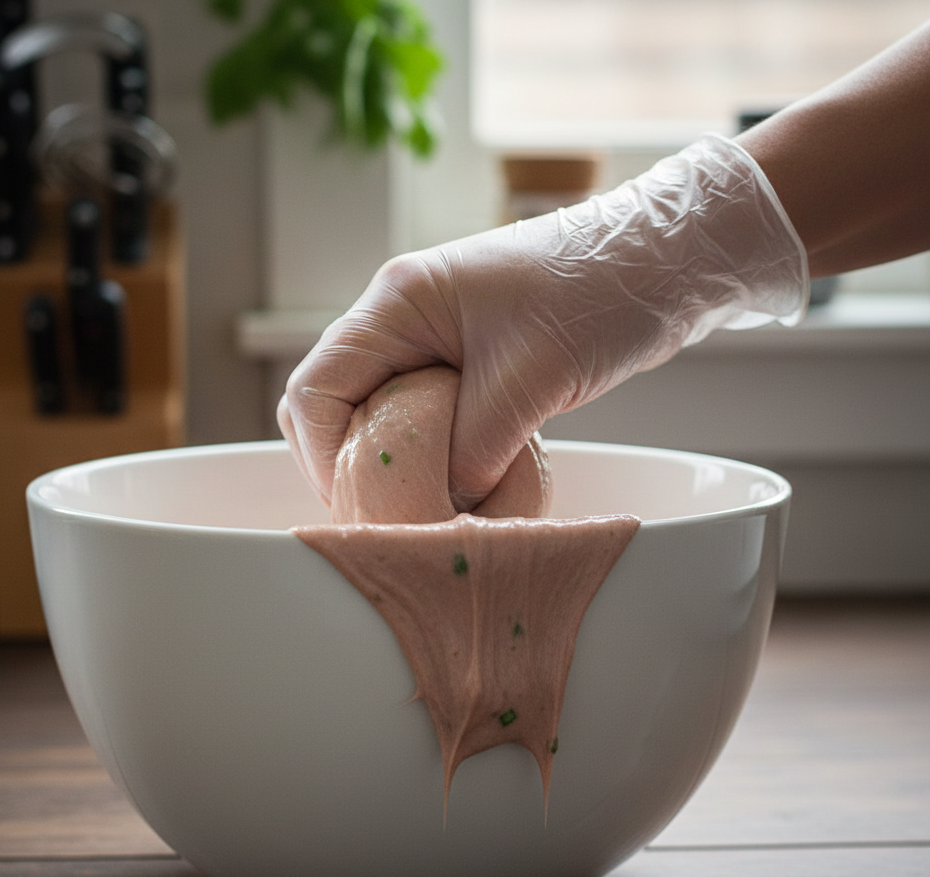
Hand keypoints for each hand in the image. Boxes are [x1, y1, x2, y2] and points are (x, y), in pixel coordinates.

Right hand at [278, 134, 807, 509]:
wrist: (663, 260)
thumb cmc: (598, 293)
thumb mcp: (528, 383)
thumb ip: (470, 452)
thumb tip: (441, 512)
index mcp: (398, 303)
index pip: (315, 390)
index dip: (323, 459)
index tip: (361, 508)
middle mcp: (403, 317)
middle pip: (333, 404)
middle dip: (346, 465)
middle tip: (382, 514)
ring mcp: (432, 336)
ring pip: (375, 412)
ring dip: (389, 461)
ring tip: (418, 505)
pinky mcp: (466, 357)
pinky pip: (419, 414)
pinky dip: (427, 452)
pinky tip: (455, 481)